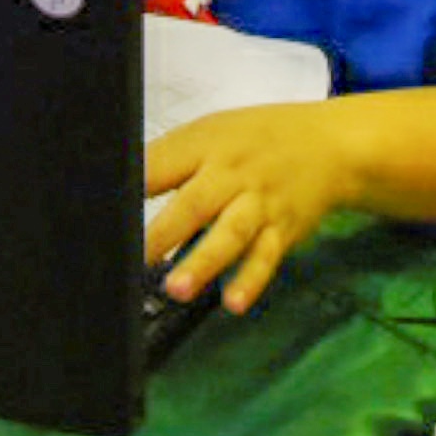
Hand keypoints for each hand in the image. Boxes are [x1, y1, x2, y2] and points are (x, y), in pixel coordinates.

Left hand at [143, 99, 362, 316]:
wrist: (328, 145)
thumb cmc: (253, 141)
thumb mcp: (209, 133)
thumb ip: (168, 160)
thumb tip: (122, 188)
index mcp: (204, 145)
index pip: (161, 164)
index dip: (134, 186)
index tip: (107, 211)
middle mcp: (232, 175)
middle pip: (195, 203)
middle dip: (164, 233)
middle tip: (138, 257)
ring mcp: (259, 205)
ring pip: (231, 234)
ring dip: (203, 263)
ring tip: (176, 289)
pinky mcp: (283, 231)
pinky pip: (266, 257)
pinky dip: (251, 281)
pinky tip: (234, 302)